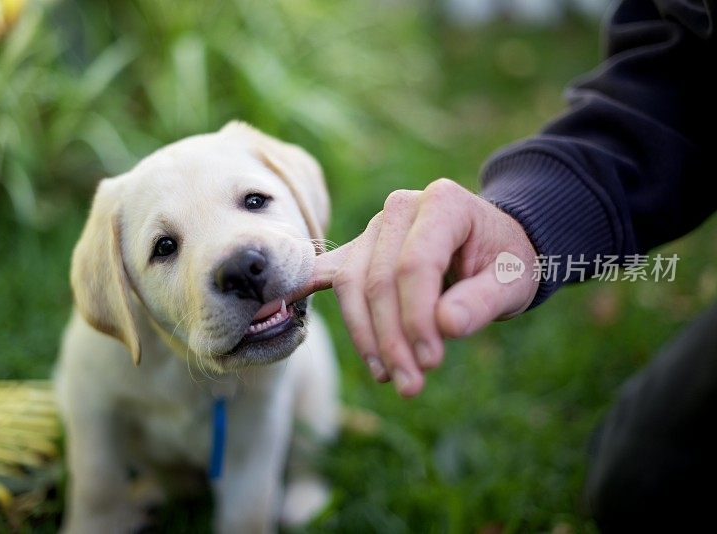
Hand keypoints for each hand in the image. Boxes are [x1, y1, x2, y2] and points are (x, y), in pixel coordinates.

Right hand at [298, 179, 538, 396]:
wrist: (493, 244)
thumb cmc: (505, 260)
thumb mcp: (513, 281)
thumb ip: (483, 301)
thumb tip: (446, 326)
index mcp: (442, 203)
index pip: (414, 264)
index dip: (417, 317)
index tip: (429, 362)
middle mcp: (401, 208)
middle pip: (377, 279)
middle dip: (390, 338)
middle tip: (410, 384)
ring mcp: (375, 228)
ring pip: (351, 284)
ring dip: (365, 336)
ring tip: (389, 375)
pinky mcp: (359, 250)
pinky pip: (328, 273)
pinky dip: (303, 291)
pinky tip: (278, 311)